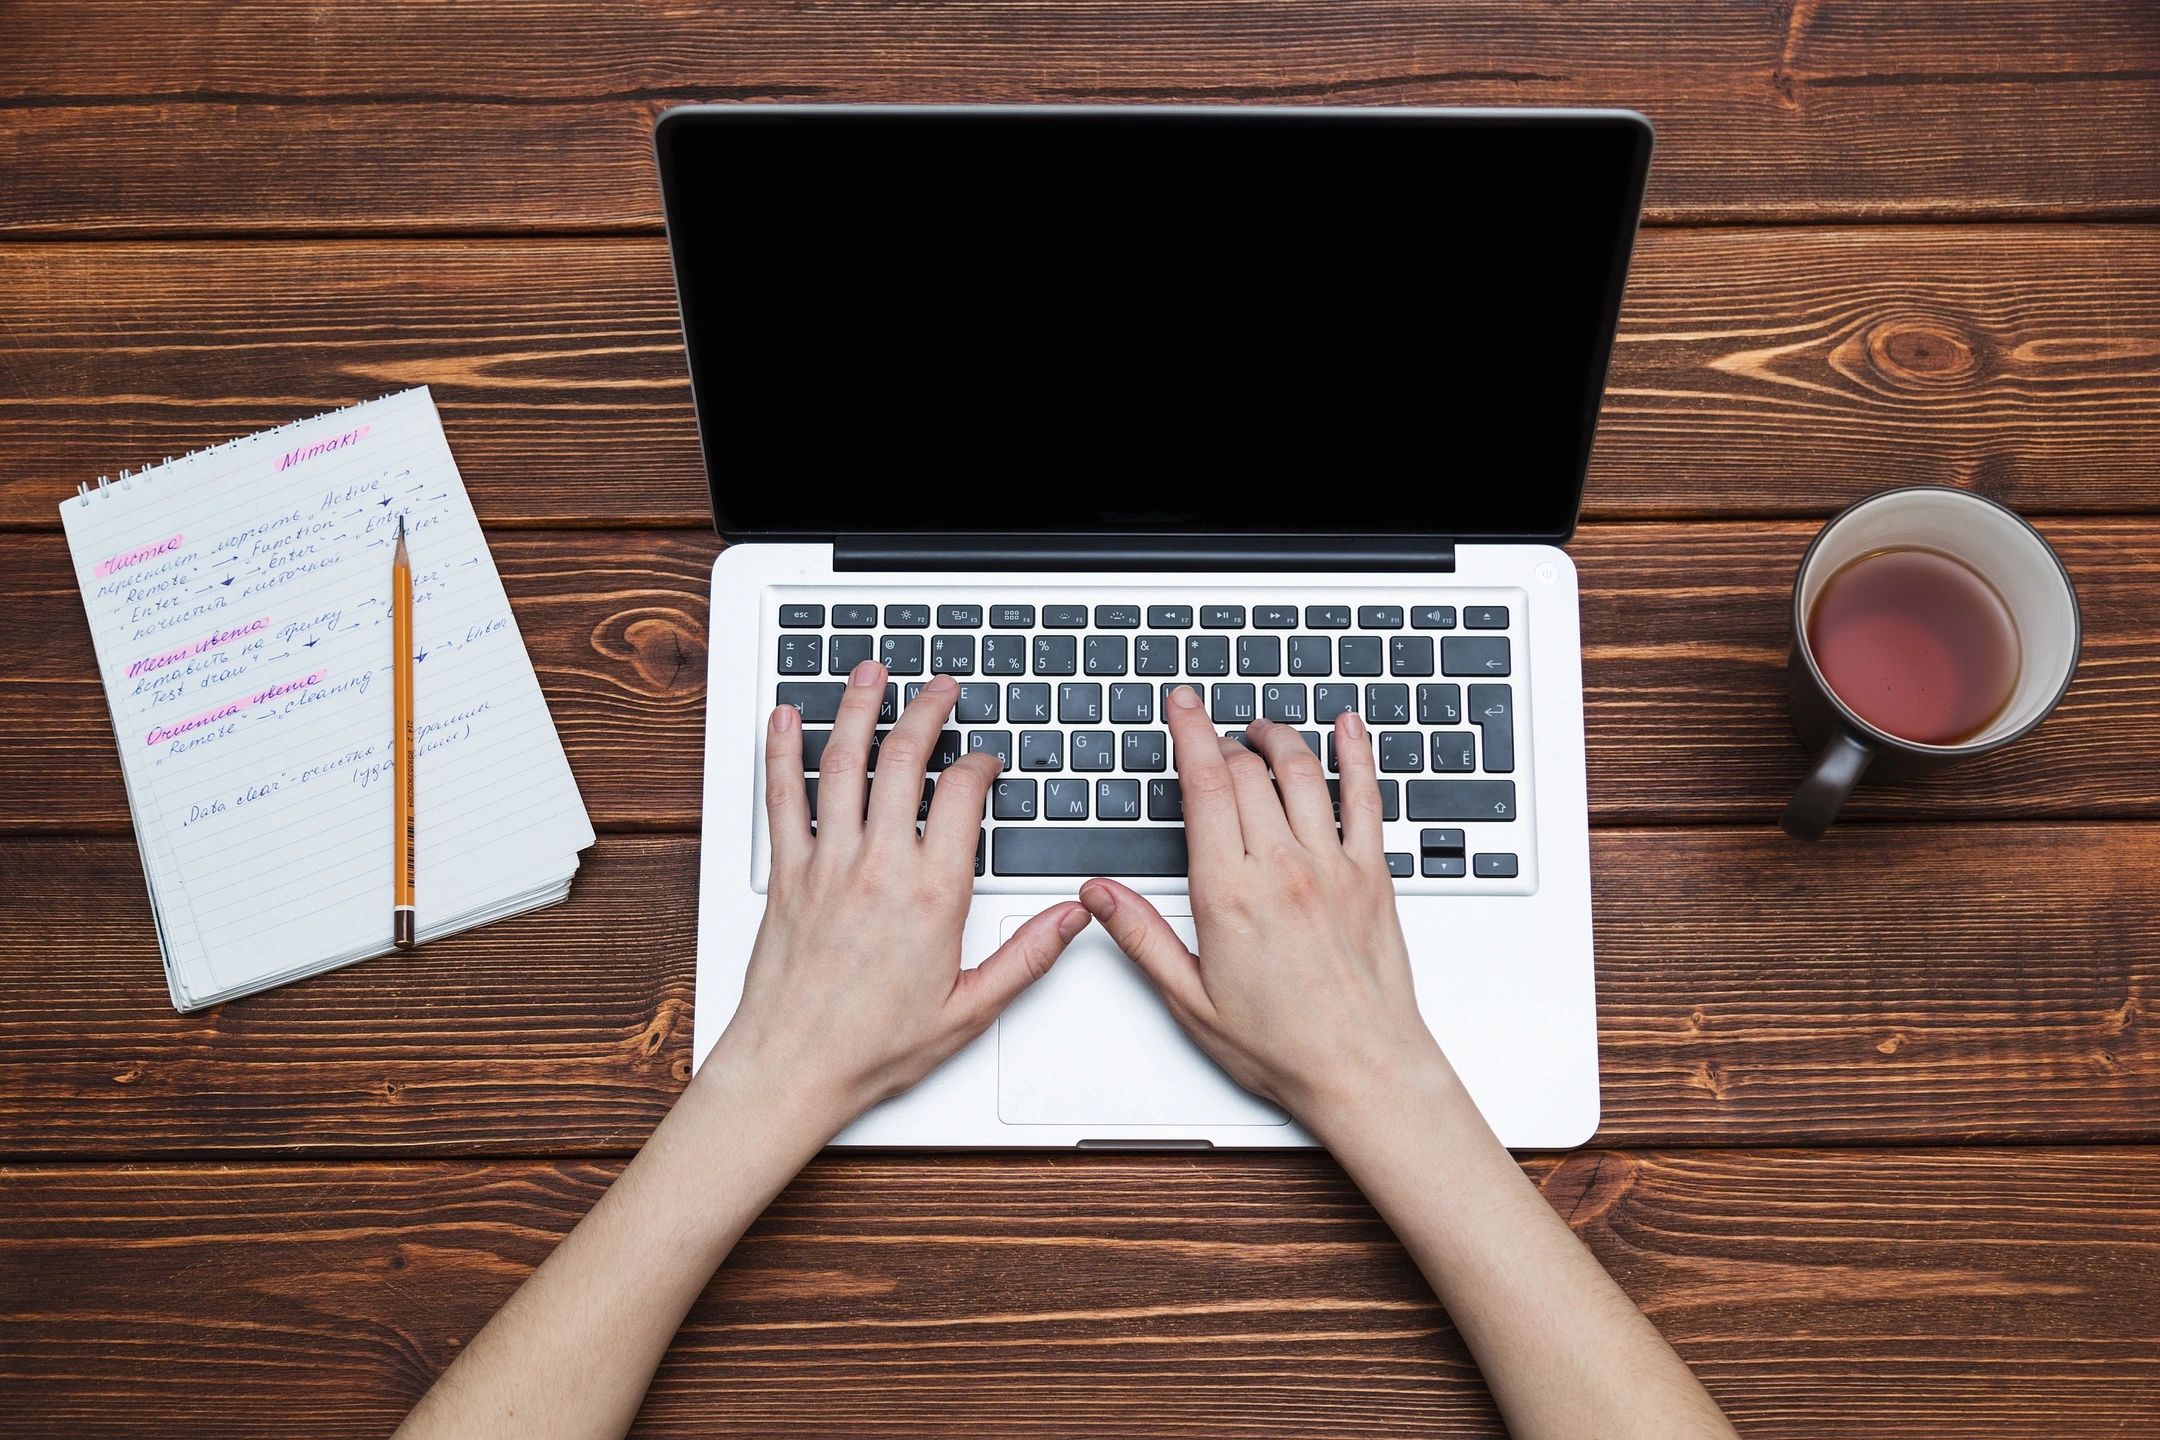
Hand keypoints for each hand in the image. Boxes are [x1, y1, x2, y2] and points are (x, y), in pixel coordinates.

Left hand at [715, 660, 1088, 1126]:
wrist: (792, 1071)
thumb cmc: (873, 1048)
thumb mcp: (971, 1010)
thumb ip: (1027, 956)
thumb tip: (1072, 915)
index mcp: (933, 895)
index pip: (961, 797)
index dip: (978, 764)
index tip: (984, 758)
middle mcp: (879, 868)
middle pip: (905, 760)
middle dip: (926, 711)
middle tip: (939, 687)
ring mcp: (826, 865)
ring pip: (842, 764)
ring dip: (858, 709)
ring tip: (871, 673)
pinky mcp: (785, 876)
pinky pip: (782, 799)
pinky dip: (781, 753)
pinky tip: (784, 719)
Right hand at [1078, 686, 1449, 1125]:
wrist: (1363, 1071)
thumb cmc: (1282, 1046)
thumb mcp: (1190, 1000)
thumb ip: (1142, 937)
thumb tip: (1098, 895)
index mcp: (1230, 895)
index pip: (1205, 787)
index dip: (1191, 734)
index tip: (1182, 705)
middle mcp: (1283, 870)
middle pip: (1249, 773)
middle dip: (1225, 739)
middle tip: (1212, 731)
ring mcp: (1333, 868)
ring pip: (1305, 773)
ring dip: (1280, 738)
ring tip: (1262, 728)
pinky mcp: (1374, 876)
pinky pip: (1367, 798)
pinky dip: (1357, 755)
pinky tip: (1349, 728)